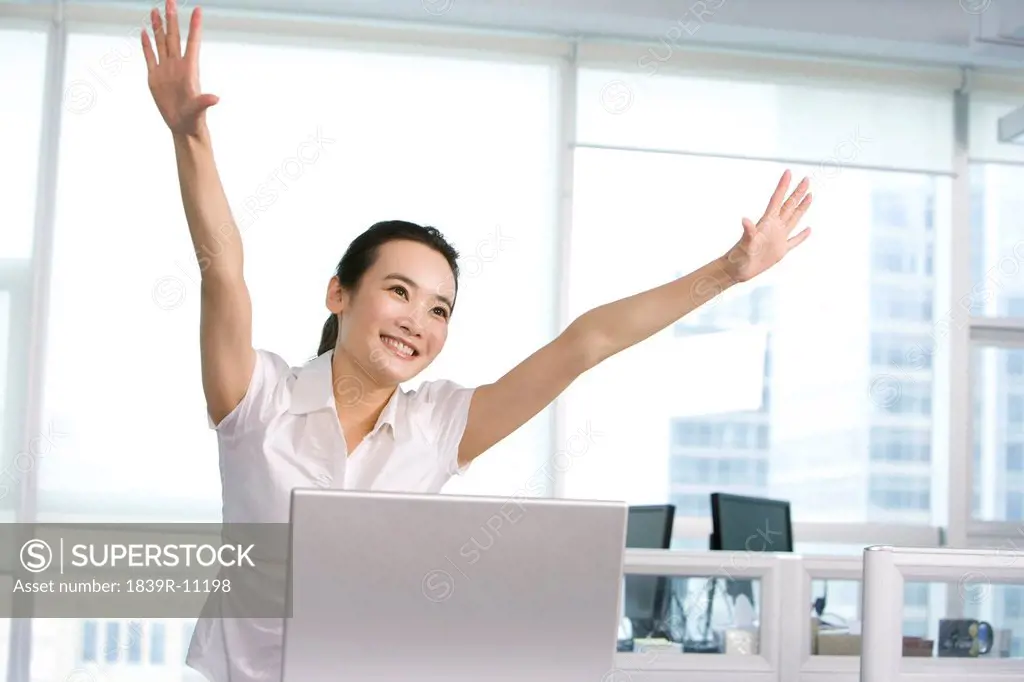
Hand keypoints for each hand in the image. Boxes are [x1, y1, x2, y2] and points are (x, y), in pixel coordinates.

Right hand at [141, 0, 218, 136]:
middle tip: (170, 0)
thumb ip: (205, 102)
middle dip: (172, 19)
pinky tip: (144, 31)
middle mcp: (177, 65)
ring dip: (158, 27)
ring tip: (155, 10)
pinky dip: (147, 44)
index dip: (194, 26)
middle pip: (174, 37)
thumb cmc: (193, 119)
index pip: (192, 42)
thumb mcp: (199, 110)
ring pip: (161, 42)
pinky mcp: (154, 76)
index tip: (198, 9)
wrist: (182, 126)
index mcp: (189, 69)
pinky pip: (149, 56)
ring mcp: (165, 69)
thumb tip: (215, 99)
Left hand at [722, 170, 811, 282]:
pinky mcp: (780, 250)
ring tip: (810, 195)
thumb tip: (744, 219)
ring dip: (802, 207)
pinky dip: (802, 236)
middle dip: (797, 192)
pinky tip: (808, 230)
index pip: (777, 200)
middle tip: (806, 179)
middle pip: (788, 205)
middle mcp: (774, 227)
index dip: (783, 186)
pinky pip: (795, 241)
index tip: (788, 172)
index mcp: (766, 223)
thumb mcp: (744, 243)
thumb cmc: (738, 256)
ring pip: (794, 218)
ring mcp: (778, 238)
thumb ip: (747, 231)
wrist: (736, 270)